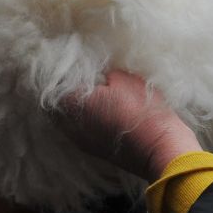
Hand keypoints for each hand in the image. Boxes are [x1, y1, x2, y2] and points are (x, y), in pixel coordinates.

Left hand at [53, 70, 198, 181]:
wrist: (161, 148)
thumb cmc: (141, 110)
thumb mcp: (123, 78)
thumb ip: (102, 71)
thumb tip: (95, 70)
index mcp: (72, 105)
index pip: (52, 84)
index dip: (60, 71)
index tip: (71, 62)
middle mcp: (70, 127)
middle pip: (56, 104)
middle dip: (65, 89)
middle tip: (79, 75)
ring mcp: (81, 141)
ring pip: (68, 119)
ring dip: (75, 106)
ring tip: (91, 91)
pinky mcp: (95, 150)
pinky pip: (80, 129)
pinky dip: (85, 118)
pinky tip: (101, 108)